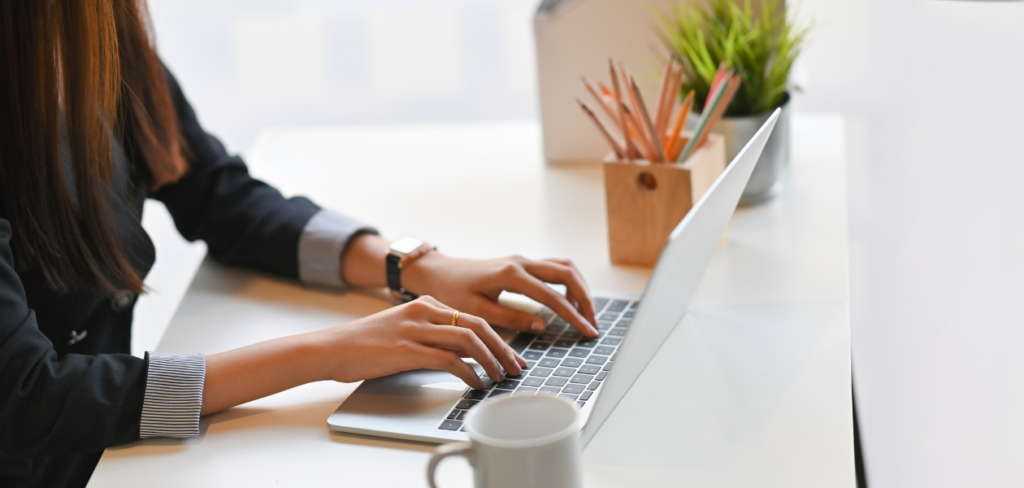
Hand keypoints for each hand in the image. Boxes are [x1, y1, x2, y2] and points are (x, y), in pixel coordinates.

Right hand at [314, 296, 524, 386]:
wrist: (331, 348)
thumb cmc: (366, 345)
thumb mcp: (405, 331)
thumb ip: (434, 337)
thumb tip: (466, 355)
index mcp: (426, 303)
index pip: (472, 317)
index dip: (497, 337)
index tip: (511, 355)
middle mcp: (424, 311)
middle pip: (478, 324)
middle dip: (502, 348)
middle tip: (516, 367)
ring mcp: (415, 329)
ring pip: (468, 339)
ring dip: (490, 360)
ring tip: (499, 377)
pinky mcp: (407, 349)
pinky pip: (448, 359)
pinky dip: (468, 372)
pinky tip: (475, 383)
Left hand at [402, 253, 598, 336]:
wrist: (439, 272)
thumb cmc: (452, 292)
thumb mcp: (478, 311)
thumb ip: (511, 318)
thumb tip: (542, 326)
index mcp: (511, 275)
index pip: (553, 296)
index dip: (574, 316)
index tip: (587, 331)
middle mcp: (521, 262)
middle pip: (567, 274)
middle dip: (585, 299)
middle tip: (593, 323)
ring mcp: (522, 260)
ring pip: (564, 267)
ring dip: (579, 287)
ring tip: (584, 312)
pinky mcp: (521, 263)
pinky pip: (554, 267)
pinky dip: (568, 282)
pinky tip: (568, 300)